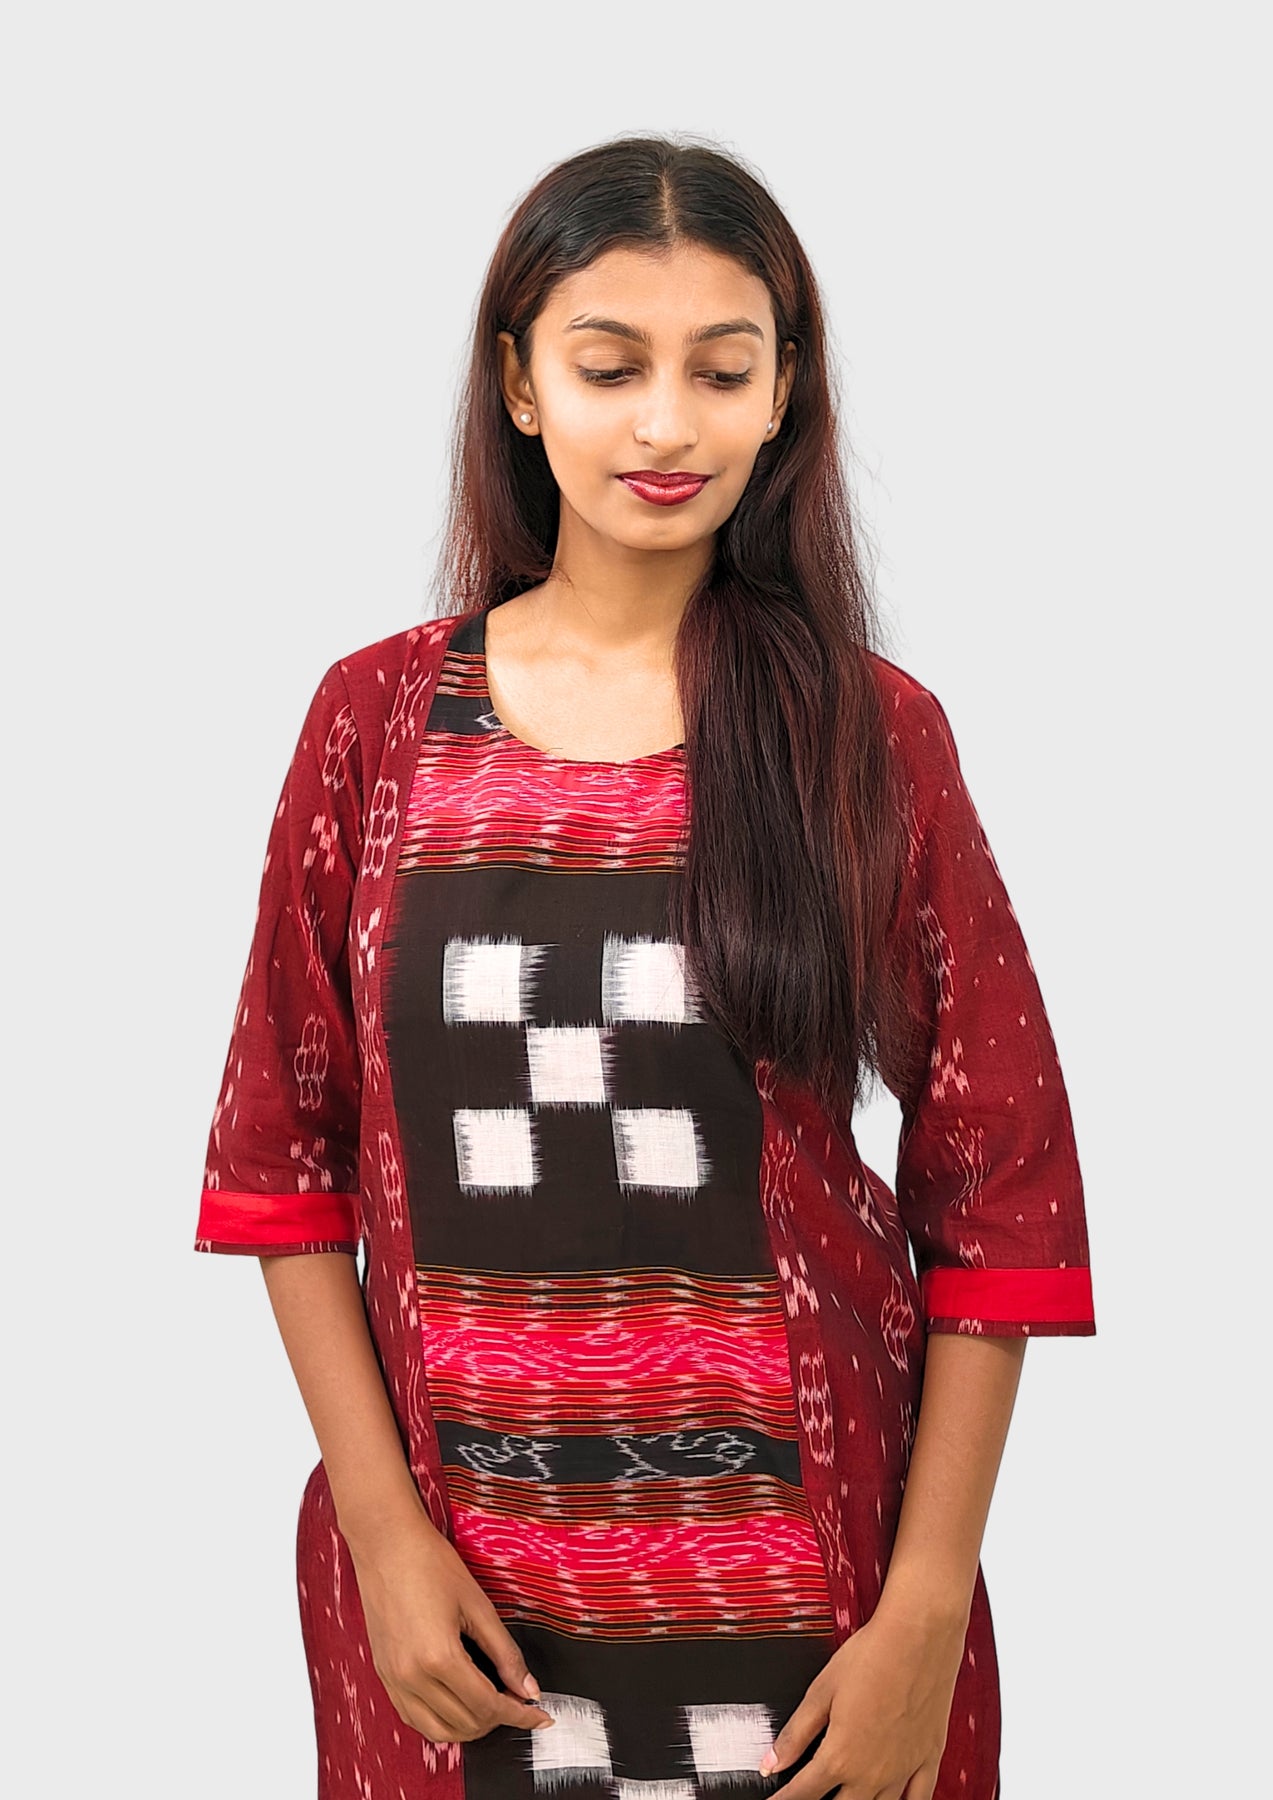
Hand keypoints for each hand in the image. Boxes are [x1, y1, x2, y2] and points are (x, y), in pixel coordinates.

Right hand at [345, 1508, 555, 1744]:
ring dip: (469, 1728)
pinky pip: (413, 1717)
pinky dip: (440, 1722)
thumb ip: (505, 1652)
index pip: (488, 1706)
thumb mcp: (477, 1605)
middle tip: (519, 1702)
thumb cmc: (429, 1563)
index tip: (539, 1716)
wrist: (386, 1543)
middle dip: (498, 1720)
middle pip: (465, 1723)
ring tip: (492, 1709)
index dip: (519, 1715)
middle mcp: (411, 1676)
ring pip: (437, 1731)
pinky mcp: (383, 1675)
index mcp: (439, 1657)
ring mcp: (394, 1679)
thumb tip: (528, 1688)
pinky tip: (458, 1707)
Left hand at [759, 1603, 967, 1798]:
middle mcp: (872, 1773)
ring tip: (843, 1797)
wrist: (918, 1637)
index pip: (804, 1793)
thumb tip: (771, 1761)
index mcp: (841, 1756)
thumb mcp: (821, 1691)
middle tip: (809, 1796)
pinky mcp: (928, 1759)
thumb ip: (796, 1733)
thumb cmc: (872, 1656)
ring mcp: (903, 1770)